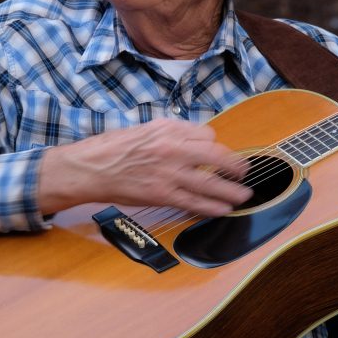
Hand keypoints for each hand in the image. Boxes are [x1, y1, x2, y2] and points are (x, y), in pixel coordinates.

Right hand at [37, 118, 250, 216]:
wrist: (91, 167)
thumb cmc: (115, 147)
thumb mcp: (147, 128)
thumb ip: (173, 133)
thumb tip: (197, 138)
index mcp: (170, 130)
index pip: (208, 135)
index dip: (216, 145)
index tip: (219, 153)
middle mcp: (174, 149)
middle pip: (217, 156)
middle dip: (236, 166)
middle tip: (246, 172)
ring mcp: (170, 173)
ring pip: (211, 182)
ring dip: (231, 190)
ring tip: (244, 195)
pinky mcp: (163, 195)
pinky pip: (194, 202)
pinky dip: (212, 207)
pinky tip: (223, 209)